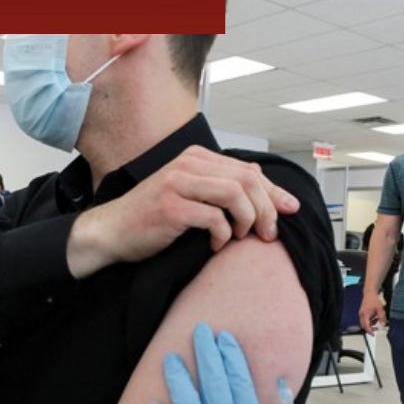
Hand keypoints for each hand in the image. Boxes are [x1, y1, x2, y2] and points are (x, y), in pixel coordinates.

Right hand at [68, 146, 299, 277]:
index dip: (274, 191)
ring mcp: (178, 184)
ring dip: (247, 220)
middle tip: (268, 233)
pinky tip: (216, 245)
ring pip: (235, 195)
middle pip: (247, 180)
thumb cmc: (153, 216)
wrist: (112, 232)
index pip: (249, 170)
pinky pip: (213, 218)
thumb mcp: (191, 192)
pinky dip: (222, 235)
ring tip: (240, 237)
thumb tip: (259, 172)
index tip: (290, 210)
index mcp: (197, 158)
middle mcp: (188, 164)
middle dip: (266, 208)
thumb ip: (222, 181)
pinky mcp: (170, 207)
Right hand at [358, 294, 386, 335]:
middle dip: (370, 328)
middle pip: (364, 326)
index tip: (373, 334)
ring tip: (377, 320)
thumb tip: (383, 324)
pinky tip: (375, 317)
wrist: (370, 293)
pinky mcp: (363, 313)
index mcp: (365, 315)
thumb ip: (382, 317)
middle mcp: (362, 315)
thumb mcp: (380, 309)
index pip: (366, 326)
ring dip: (371, 324)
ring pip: (365, 323)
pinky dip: (370, 320)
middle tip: (376, 328)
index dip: (369, 331)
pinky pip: (366, 319)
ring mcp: (362, 314)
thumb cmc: (373, 300)